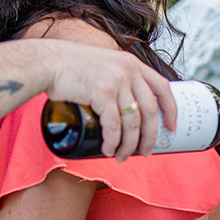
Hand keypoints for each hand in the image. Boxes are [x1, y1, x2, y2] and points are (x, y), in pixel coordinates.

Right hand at [44, 42, 176, 159]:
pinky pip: (113, 126)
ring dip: (129, 145)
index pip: (162, 87)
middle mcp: (128, 70)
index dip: (171, 110)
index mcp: (132, 63)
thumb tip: (125, 108)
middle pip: (150, 111)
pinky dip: (113, 142)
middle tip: (146, 153)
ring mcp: (116, 81)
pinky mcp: (101, 92)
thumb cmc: (71, 67)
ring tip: (122, 156)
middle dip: (150, 137)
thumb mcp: (103, 65)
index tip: (172, 127)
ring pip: (133, 122)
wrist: (47, 62)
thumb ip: (117, 79)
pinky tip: (108, 150)